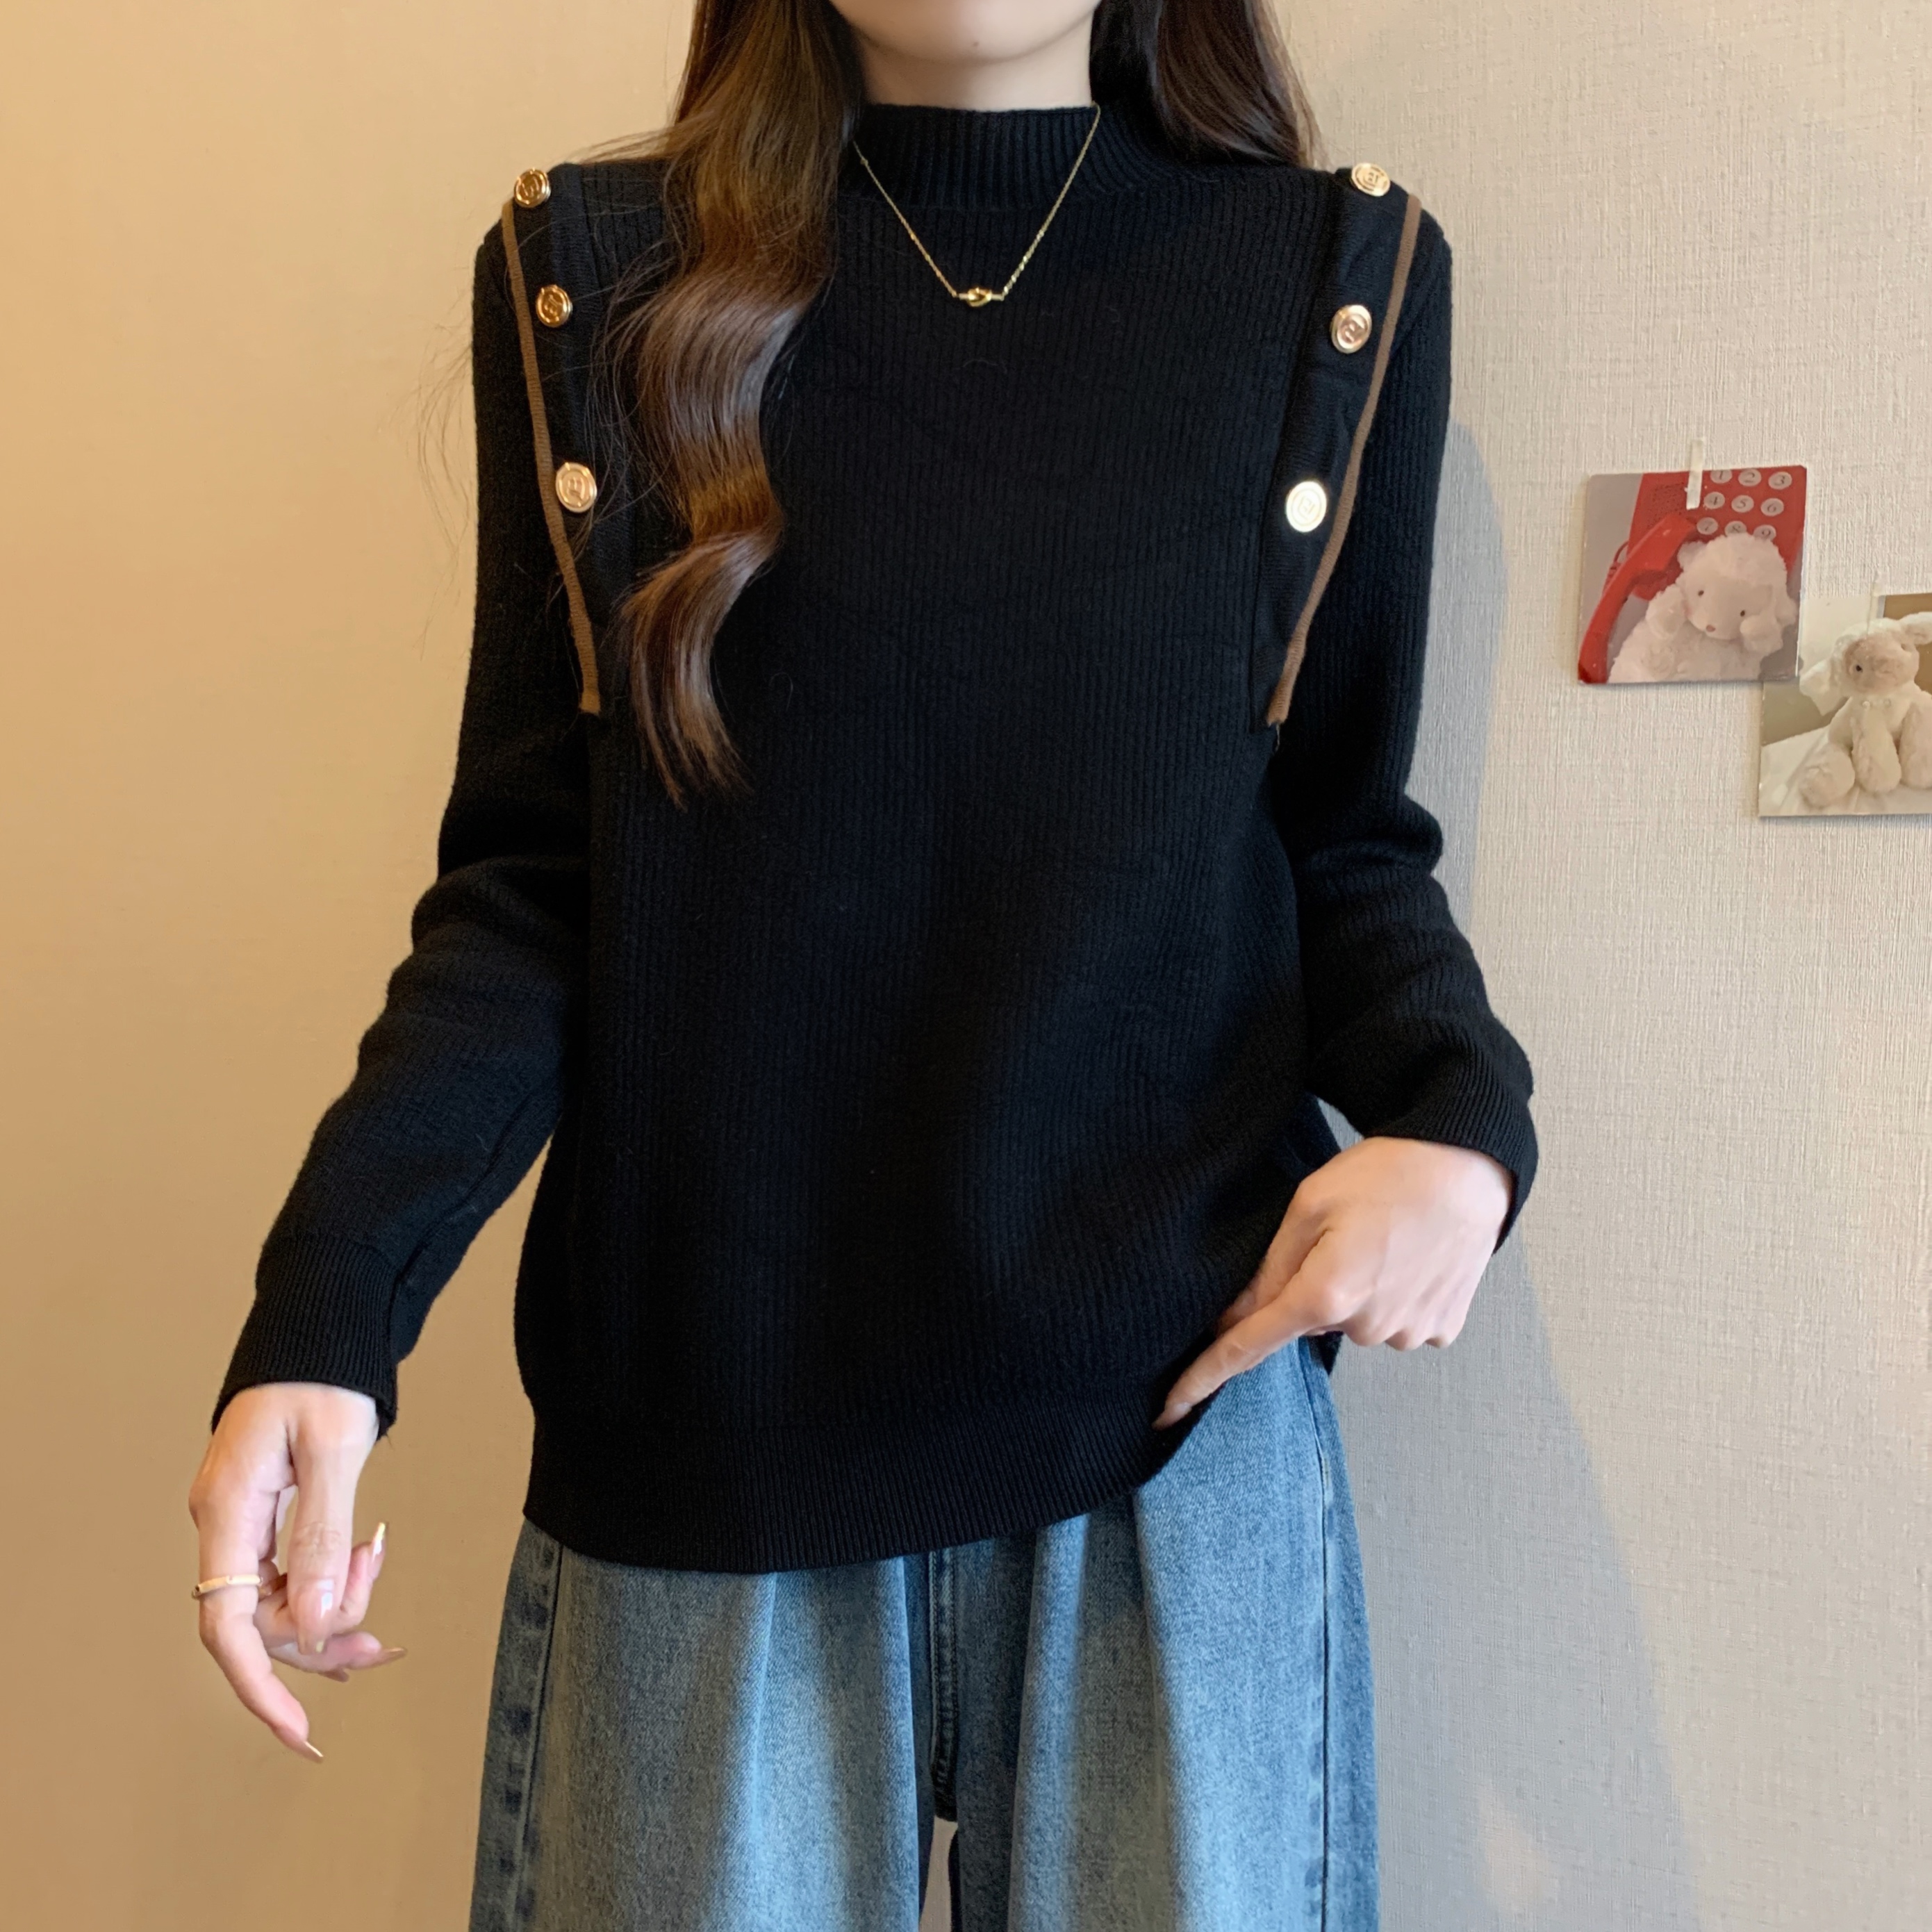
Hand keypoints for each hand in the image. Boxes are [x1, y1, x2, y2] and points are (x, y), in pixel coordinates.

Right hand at [187, 1382, 398, 1759]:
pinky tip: (361, 1564)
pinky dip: (329, 1582)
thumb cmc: (324, 1373)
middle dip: (324, 1638)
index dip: (260, 1687)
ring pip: (281, 1602)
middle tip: (385, 1642)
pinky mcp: (264, 1516)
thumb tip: (320, 1619)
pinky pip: (290, 1573)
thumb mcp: (333, 1449)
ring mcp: (242, 1522)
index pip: (229, 1627)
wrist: (320, 1327)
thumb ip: (321, 1535)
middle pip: (262, 1624)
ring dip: (333, 1611)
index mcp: (228, 1509)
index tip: (299, 1731)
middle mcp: (224, 1524)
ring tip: (377, 1584)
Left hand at [1154, 1137, 1511, 1427]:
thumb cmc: (1384, 1174)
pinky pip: (1395, 1322)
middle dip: (1310, 1288)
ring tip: (1384, 1238)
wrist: (1469, 1165)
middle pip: (1308, 1321)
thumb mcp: (1309, 1206)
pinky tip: (1411, 1256)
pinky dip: (1395, 1295)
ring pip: (1354, 1322)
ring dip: (1357, 1290)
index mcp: (1323, 1294)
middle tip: (1342, 1235)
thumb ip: (1266, 1270)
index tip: (1166, 1410)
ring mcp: (1407, 1334)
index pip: (1247, 1347)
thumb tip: (1229, 1318)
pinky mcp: (1441, 1331)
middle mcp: (1364, 1327)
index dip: (1202, 1378)